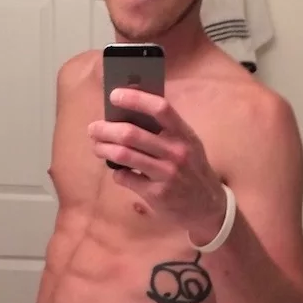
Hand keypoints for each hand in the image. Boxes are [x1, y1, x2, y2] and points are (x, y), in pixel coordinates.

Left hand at [88, 88, 226, 239]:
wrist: (208, 207)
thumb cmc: (192, 169)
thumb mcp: (189, 144)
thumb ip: (166, 130)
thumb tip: (130, 111)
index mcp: (184, 134)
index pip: (160, 109)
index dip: (135, 99)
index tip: (115, 96)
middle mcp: (176, 153)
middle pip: (131, 134)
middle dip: (105, 129)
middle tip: (93, 128)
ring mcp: (166, 174)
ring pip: (123, 155)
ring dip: (103, 148)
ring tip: (97, 146)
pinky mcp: (156, 194)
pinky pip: (125, 178)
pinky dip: (116, 172)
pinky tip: (118, 171)